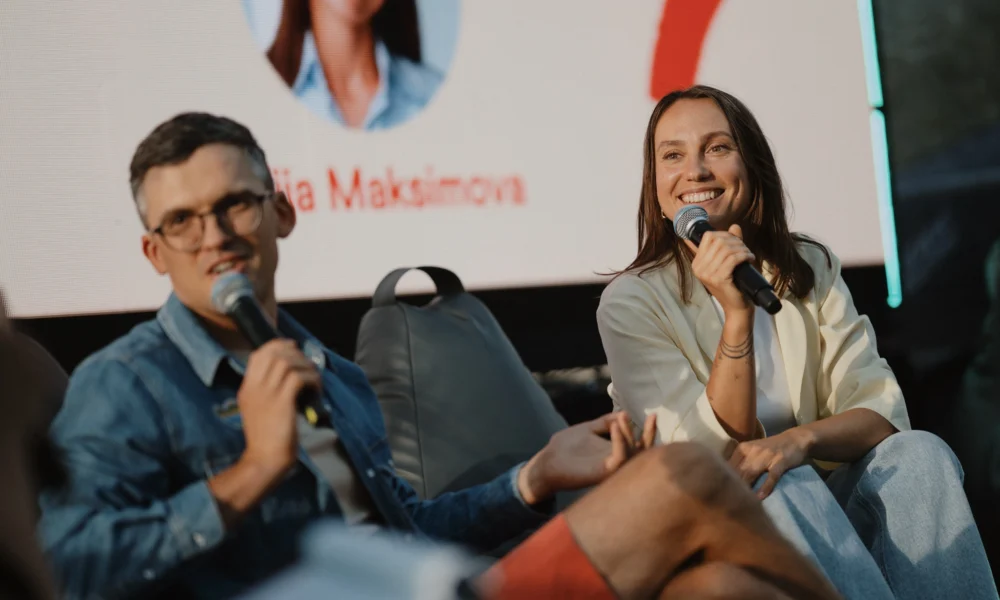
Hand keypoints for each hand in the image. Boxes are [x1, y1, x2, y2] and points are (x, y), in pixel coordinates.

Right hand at [237, 339, 320, 482]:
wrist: (264, 460)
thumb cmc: (265, 439)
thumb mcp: (257, 410)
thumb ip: (266, 392)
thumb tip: (288, 376)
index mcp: (247, 389)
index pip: (258, 355)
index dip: (278, 346)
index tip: (293, 348)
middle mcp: (255, 388)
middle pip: (273, 353)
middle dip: (295, 353)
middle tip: (307, 364)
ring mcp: (267, 394)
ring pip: (287, 362)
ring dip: (305, 366)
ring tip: (313, 377)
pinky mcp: (282, 402)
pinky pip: (299, 377)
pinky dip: (311, 379)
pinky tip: (316, 389)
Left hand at [517, 412, 656, 504]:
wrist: (547, 461)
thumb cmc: (567, 447)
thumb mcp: (589, 429)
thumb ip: (605, 422)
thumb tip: (624, 413)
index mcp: (616, 453)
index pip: (640, 445)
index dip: (649, 432)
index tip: (654, 414)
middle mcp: (617, 463)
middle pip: (644, 454)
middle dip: (650, 436)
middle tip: (653, 417)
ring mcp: (611, 469)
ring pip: (634, 456)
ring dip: (632, 435)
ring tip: (623, 419)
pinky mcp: (602, 472)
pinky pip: (619, 458)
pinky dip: (621, 442)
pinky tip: (616, 426)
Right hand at [683, 224, 754, 314]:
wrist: (736, 307)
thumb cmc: (733, 285)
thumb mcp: (727, 263)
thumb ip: (729, 244)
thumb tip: (734, 226)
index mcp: (697, 263)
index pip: (708, 237)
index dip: (724, 234)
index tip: (735, 241)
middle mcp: (699, 268)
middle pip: (718, 240)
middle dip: (735, 241)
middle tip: (745, 249)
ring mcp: (707, 274)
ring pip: (726, 249)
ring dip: (742, 248)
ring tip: (748, 254)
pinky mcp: (719, 279)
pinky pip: (733, 259)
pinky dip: (744, 255)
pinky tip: (750, 258)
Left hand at [727, 428, 810, 498]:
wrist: (795, 439)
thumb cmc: (770, 448)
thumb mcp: (752, 450)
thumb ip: (740, 462)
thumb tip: (724, 478)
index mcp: (743, 448)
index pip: (728, 465)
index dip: (722, 480)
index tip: (717, 493)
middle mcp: (753, 450)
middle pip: (738, 471)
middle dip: (731, 486)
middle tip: (724, 502)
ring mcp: (767, 456)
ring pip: (751, 473)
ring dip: (745, 488)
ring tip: (738, 503)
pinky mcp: (780, 461)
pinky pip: (771, 477)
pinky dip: (764, 488)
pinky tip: (759, 498)